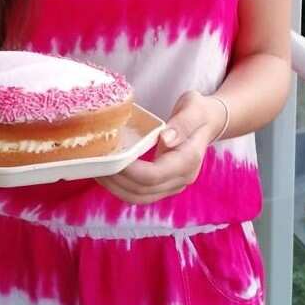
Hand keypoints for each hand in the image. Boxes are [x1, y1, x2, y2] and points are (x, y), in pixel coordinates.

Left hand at [95, 90, 227, 204]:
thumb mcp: (194, 107)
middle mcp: (182, 178)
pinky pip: (141, 193)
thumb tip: (166, 138)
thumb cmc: (199, 111)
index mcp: (189, 160)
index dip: (129, 170)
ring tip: (96, 170)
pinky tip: (108, 172)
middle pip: (143, 191)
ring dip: (116, 187)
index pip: (154, 175)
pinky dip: (122, 186)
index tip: (110, 157)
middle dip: (116, 180)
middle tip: (95, 163)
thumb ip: (182, 122)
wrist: (210, 121)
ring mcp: (174, 184)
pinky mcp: (165, 184)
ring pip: (140, 197)